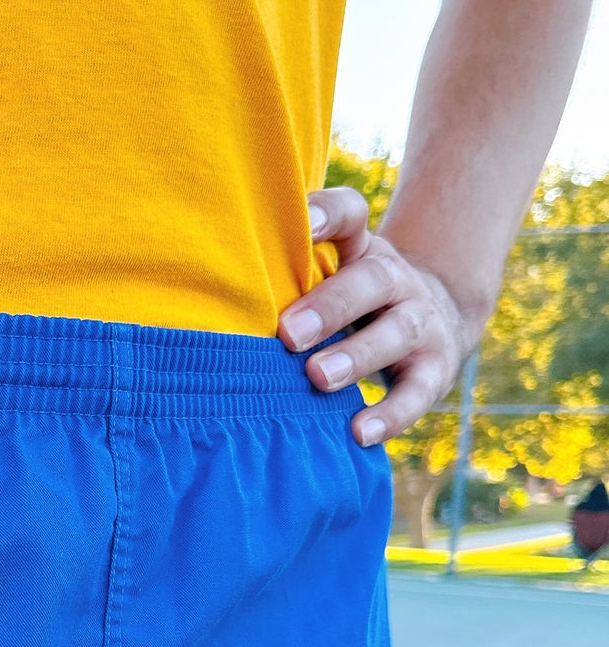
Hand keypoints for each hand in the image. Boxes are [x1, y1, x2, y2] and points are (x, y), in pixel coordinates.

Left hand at [278, 188, 486, 447]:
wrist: (435, 315)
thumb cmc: (351, 295)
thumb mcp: (329, 271)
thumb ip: (286, 273)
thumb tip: (211, 286)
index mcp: (361, 248)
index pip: (350, 215)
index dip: (329, 214)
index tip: (302, 224)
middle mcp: (395, 279)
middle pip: (371, 281)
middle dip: (330, 308)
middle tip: (289, 334)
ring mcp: (421, 322)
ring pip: (396, 334)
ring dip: (356, 356)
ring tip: (318, 377)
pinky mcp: (435, 368)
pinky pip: (417, 391)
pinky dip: (391, 415)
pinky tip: (359, 432)